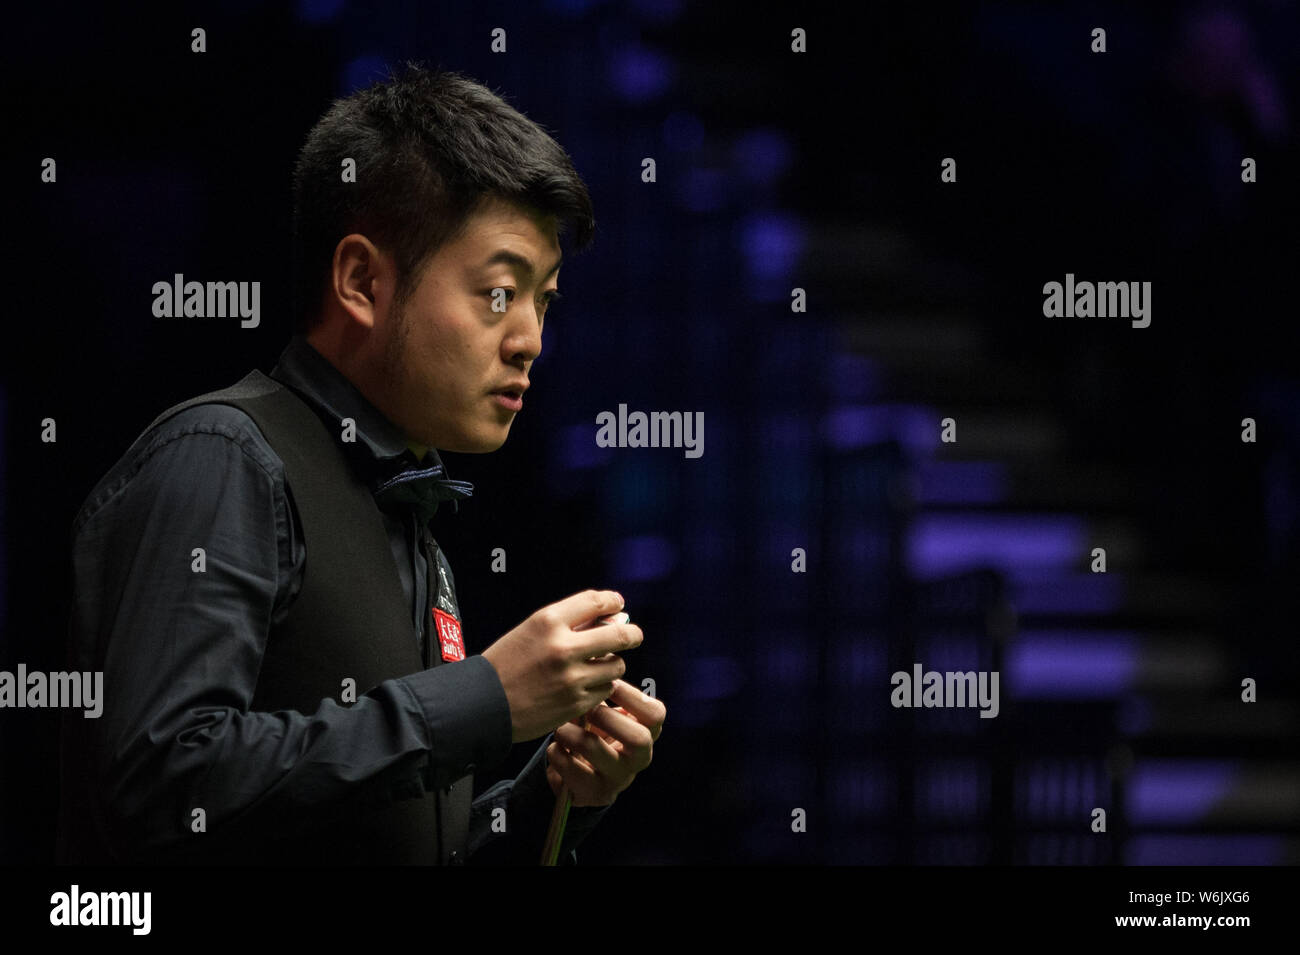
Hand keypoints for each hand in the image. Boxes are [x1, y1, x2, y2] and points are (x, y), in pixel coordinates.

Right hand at [481, 590, 643, 742]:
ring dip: (612, 664)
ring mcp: (572, 677)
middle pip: (619, 634)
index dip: (613, 601)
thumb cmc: (504, 665)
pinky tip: (588, 685)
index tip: (618, 605)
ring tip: (599, 666)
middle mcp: (563, 647)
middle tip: (633, 636)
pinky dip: (601, 686)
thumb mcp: (529, 631)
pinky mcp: (575, 703)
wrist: (482, 704)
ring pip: (616, 665)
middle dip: (631, 634)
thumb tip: (613, 615)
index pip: (595, 600)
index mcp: (548, 621)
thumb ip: (568, 622)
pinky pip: (605, 689)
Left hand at [546, 678, 666, 806]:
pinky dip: (558, 755)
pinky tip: (556, 748)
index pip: (656, 714)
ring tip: (561, 728)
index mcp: (647, 732)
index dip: (632, 696)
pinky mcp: (596, 794)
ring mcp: (620, 779)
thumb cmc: (595, 730)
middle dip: (608, 718)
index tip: (609, 682)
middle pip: (640, 738)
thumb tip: (594, 659)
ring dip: (573, 734)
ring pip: (599, 753)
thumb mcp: (605, 711)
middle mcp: (640, 758)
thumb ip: (604, 690)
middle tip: (586, 708)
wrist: (580, 770)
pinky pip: (574, 773)